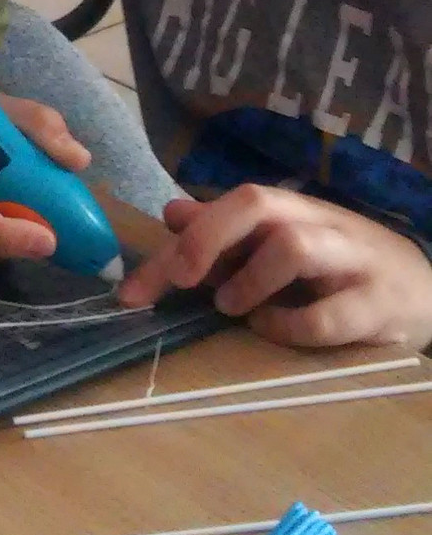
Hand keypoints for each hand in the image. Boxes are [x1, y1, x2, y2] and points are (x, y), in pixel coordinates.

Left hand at [117, 185, 431, 348]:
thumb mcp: (284, 241)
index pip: (227, 206)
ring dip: (249, 280)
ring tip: (232, 308)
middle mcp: (320, 224)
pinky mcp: (377, 306)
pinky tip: (274, 332)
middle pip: (257, 202)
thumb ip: (228, 233)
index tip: (131, 291)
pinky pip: (328, 315)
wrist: (425, 289)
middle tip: (181, 282)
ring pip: (294, 245)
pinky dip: (291, 327)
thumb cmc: (340, 267)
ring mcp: (351, 262)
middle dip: (206, 239)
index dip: (175, 244)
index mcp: (292, 210)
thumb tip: (171, 215)